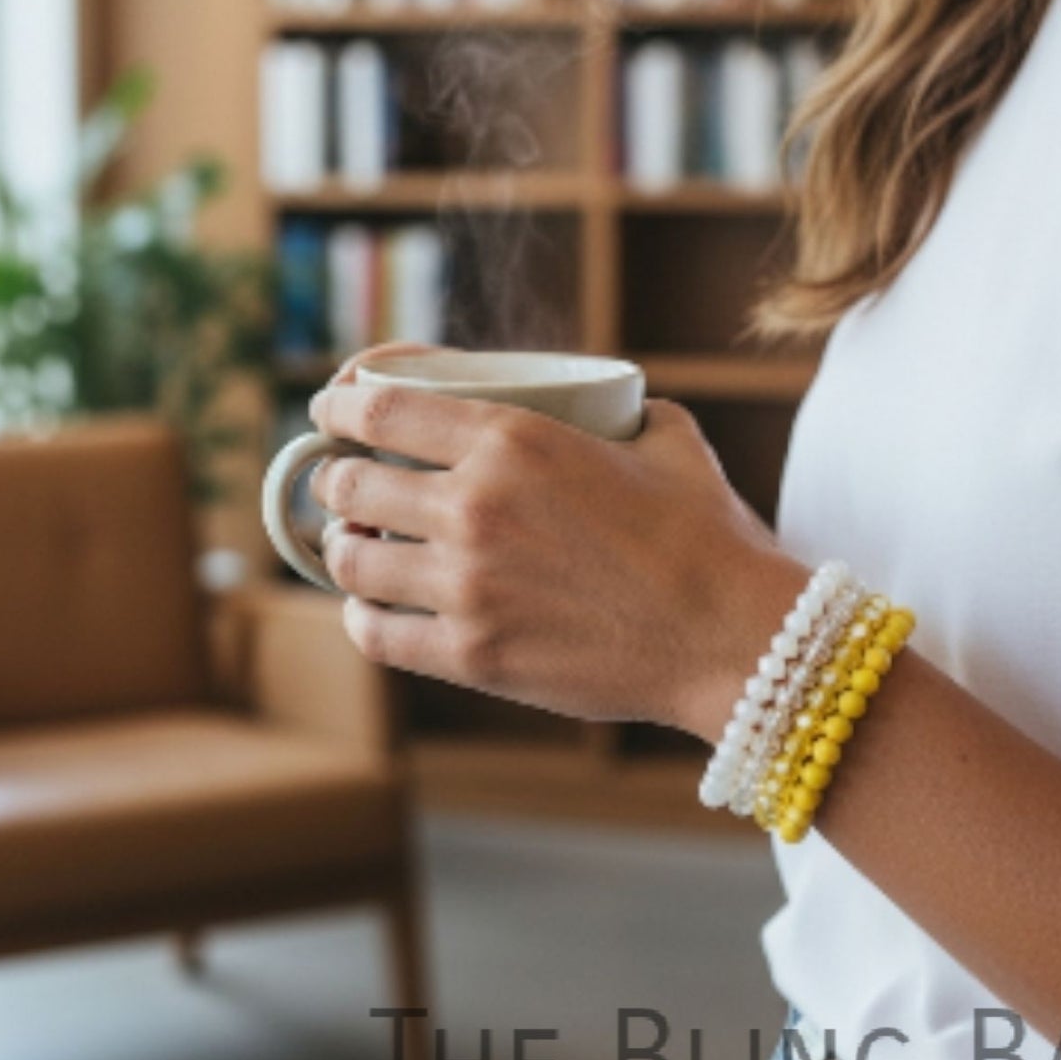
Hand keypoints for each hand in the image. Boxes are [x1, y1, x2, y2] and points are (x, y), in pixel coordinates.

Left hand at [307, 359, 809, 742]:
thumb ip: (614, 412)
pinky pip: (375, 634)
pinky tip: (370, 608)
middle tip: (343, 484)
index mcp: (514, 440)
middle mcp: (475, 506)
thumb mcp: (663, 437)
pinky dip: (360, 617)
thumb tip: (603, 408)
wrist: (732, 636)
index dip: (337, 404)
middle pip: (349, 485)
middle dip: (335, 480)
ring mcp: (468, 586)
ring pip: (350, 562)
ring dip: (342, 549)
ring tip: (355, 546)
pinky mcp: (473, 655)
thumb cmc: (707, 535)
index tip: (328, 408)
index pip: (381, 408)